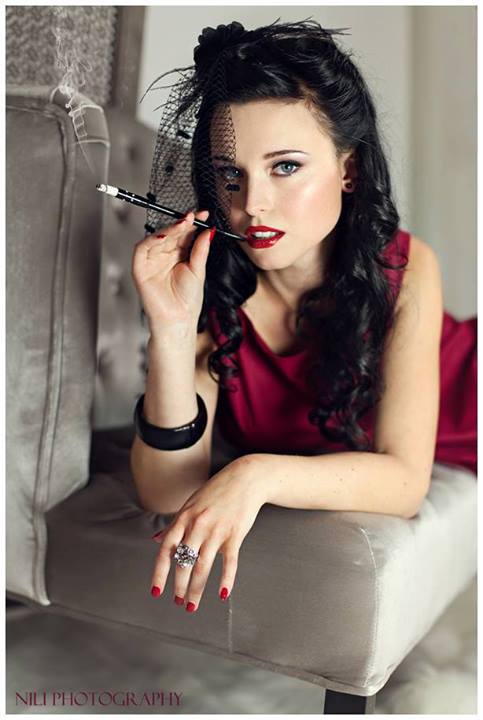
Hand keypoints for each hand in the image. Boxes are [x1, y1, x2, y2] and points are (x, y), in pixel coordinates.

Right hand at [131, 209, 213, 330]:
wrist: (179, 320)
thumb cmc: (188, 301)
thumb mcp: (199, 271)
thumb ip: (201, 249)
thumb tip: (208, 231)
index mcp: (178, 256)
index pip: (183, 234)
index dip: (192, 224)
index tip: (202, 214)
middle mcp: (164, 256)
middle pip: (170, 233)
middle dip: (181, 224)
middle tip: (192, 217)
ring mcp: (152, 262)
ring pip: (156, 238)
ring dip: (168, 229)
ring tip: (182, 224)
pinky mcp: (140, 269)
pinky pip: (141, 249)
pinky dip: (150, 241)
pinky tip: (163, 237)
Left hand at [149, 455, 263, 611]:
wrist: (245, 479)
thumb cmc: (216, 491)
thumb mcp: (190, 504)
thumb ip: (173, 525)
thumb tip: (155, 540)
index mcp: (184, 518)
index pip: (166, 550)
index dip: (160, 573)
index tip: (156, 592)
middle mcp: (197, 526)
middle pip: (184, 562)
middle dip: (179, 587)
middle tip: (178, 604)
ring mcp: (216, 531)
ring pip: (203, 567)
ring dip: (196, 590)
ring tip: (192, 606)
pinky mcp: (235, 535)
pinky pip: (229, 563)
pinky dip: (226, 580)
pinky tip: (222, 595)